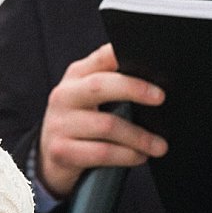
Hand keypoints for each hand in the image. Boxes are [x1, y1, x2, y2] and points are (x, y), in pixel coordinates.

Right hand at [37, 44, 165, 198]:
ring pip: (107, 125)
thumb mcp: (91, 97)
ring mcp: (60, 123)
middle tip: (160, 97)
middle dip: (134, 89)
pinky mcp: (61, 150)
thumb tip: (156, 86)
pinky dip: (127, 155)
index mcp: (76, 75)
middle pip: (100, 85)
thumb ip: (114, 84)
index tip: (150, 62)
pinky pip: (102, 152)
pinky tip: (139, 156)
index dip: (123, 55)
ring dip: (139, 137)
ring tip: (159, 145)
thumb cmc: (82, 123)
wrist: (51, 156)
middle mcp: (64, 95)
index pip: (101, 57)